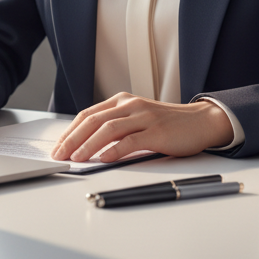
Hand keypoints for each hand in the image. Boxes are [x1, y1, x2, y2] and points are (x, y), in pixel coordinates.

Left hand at [50, 93, 233, 161]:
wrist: (200, 121)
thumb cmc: (167, 124)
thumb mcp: (137, 119)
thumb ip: (115, 128)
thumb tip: (87, 145)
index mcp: (122, 101)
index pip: (88, 114)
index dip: (70, 131)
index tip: (58, 146)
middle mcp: (130, 105)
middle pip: (93, 120)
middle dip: (73, 138)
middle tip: (60, 154)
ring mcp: (144, 117)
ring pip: (108, 128)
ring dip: (88, 145)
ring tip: (76, 158)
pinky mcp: (157, 131)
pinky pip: (131, 140)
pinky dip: (115, 150)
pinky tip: (104, 158)